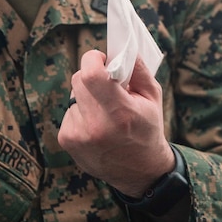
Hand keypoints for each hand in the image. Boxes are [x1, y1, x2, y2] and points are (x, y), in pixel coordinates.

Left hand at [57, 50, 173, 195]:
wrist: (139, 171)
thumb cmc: (147, 130)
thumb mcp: (153, 98)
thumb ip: (138, 70)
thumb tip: (121, 49)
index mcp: (120, 112)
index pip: (91, 74)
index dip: (93, 59)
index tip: (102, 59)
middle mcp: (95, 125)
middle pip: (79, 80)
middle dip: (92, 76)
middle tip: (107, 84)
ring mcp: (78, 135)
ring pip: (74, 95)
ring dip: (87, 96)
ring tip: (104, 111)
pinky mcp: (67, 141)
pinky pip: (70, 111)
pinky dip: (81, 112)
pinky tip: (96, 125)